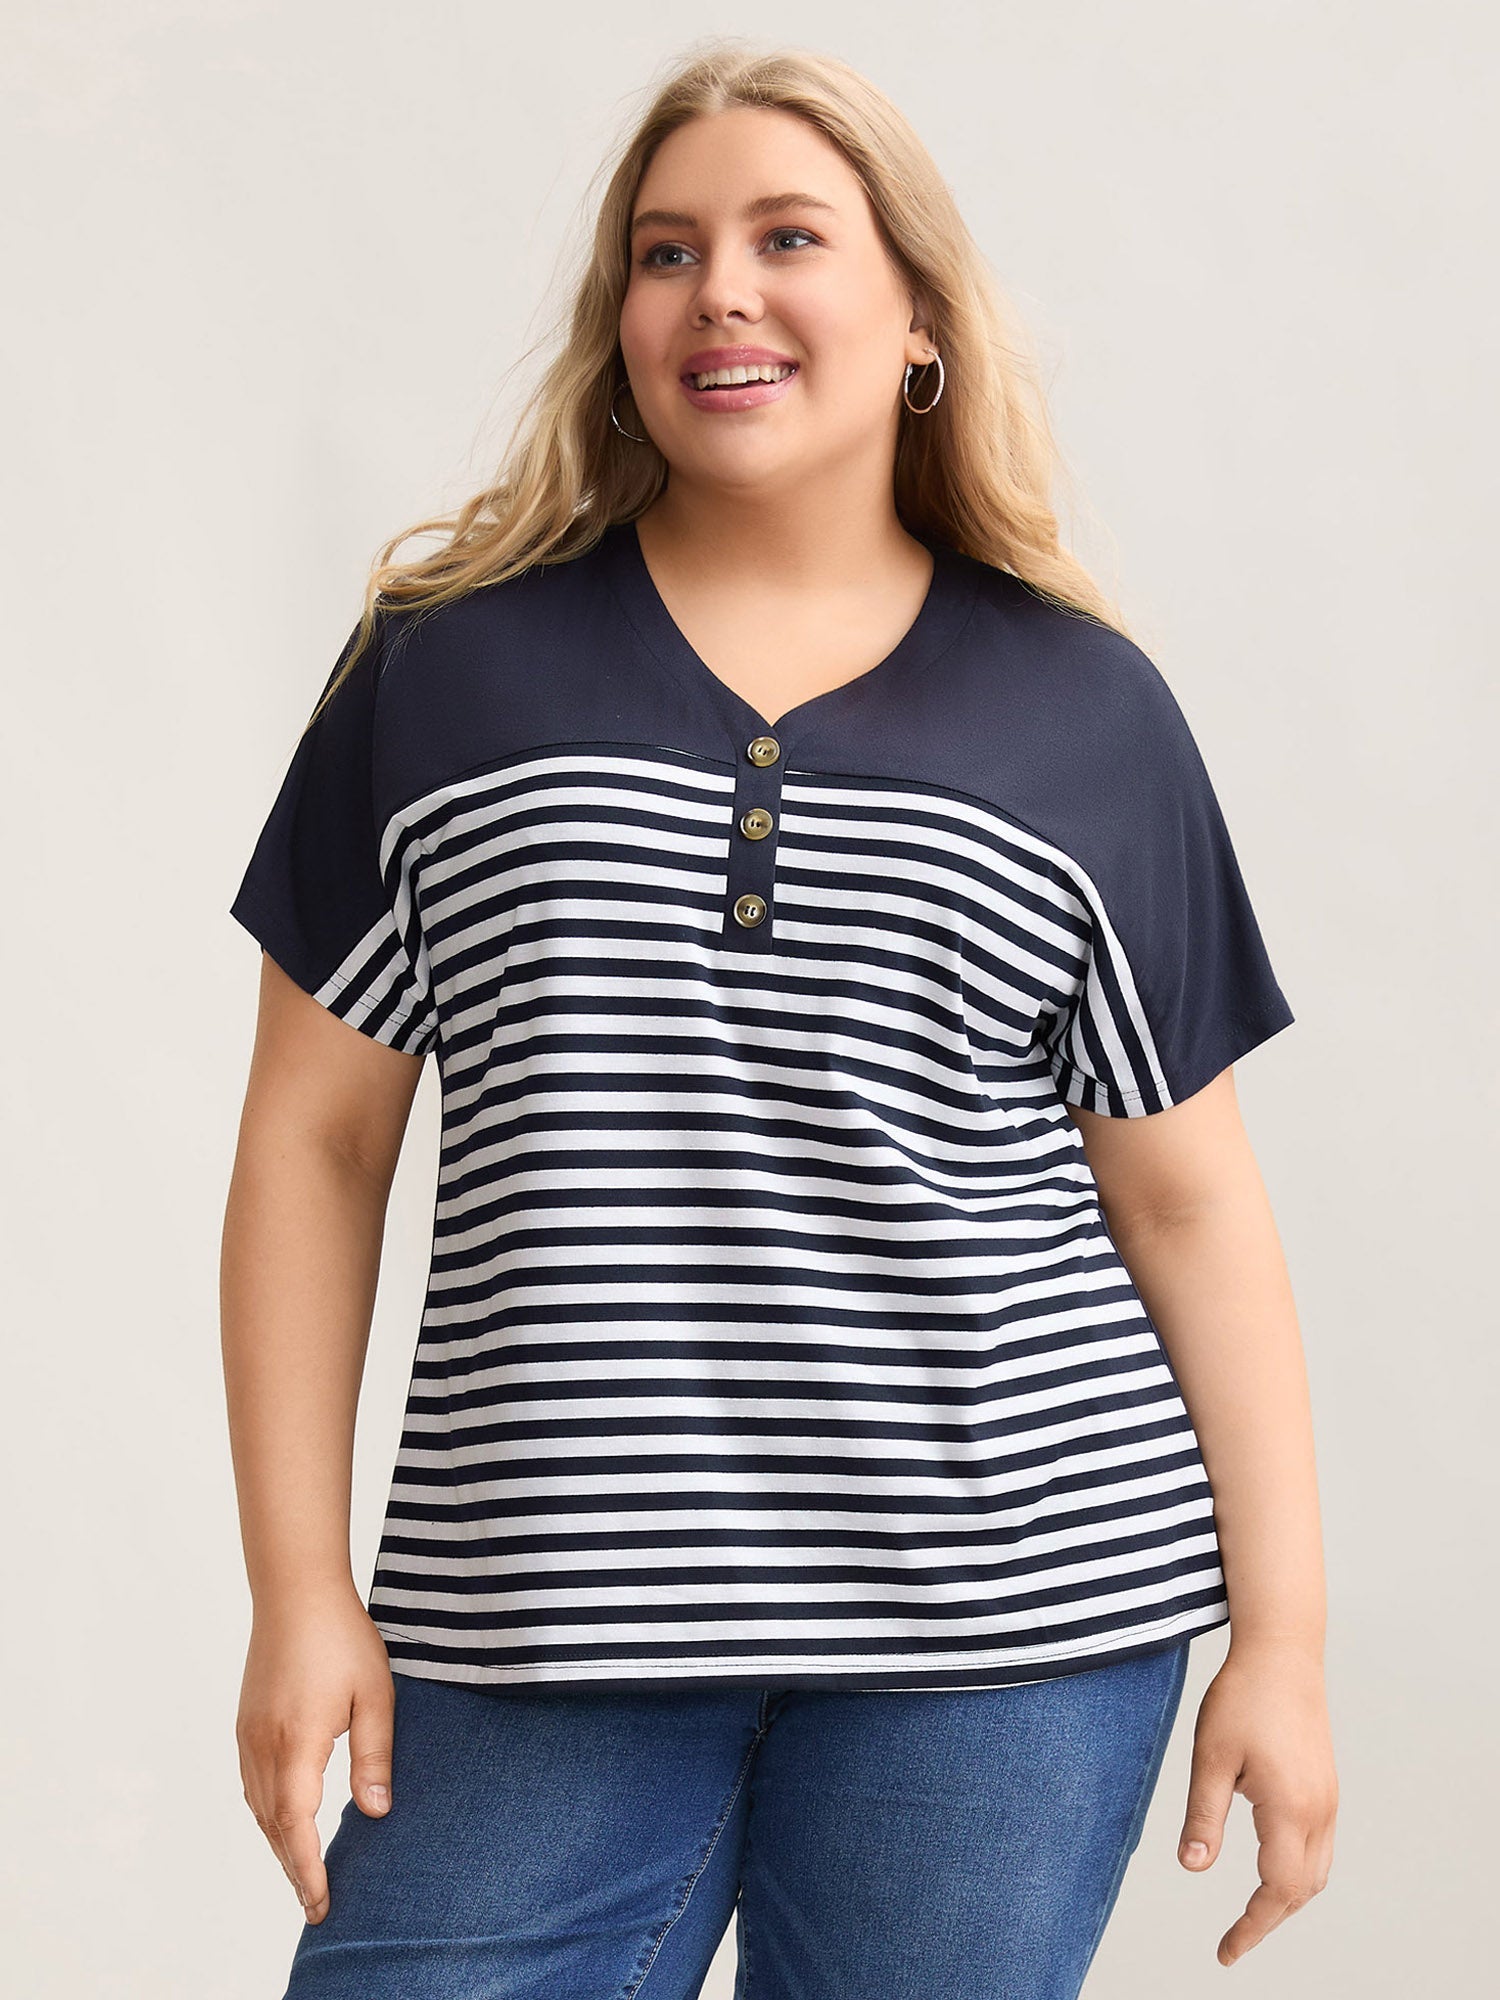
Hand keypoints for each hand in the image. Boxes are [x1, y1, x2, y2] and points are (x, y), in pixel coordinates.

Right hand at [236, 1586, 395, 1924]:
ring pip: (259, 1808)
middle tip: (317, 1904)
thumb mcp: (375, 1695)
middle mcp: (263, 1747)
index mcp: (296, 1744)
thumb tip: (376, 1812)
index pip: (296, 1827)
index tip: (321, 1903)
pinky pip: (253, 1785)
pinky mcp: (246, 1724)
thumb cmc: (341, 1637)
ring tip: (304, 1873)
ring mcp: (249, 1735)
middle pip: (273, 1826)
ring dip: (279, 1844)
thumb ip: (374, 1756)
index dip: (307, 1870)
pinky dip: (269, 1814)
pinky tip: (285, 1821)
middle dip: (293, 1869)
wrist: (296, 1590)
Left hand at [1176, 1639, 1337, 1966]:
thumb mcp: (1210, 1757)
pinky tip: (1273, 1864)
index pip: (1277, 1892)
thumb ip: (1202, 1816)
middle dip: (1269, 1919)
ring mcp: (1328, 1797)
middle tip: (1233, 1939)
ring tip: (1251, 1911)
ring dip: (1287, 1897)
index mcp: (1290, 1810)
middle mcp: (1318, 1811)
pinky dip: (1298, 1870)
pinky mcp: (1326, 1784)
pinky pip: (1320, 1845)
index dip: (1251, 1927)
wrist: (1282, 1652)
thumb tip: (1191, 1868)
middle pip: (1302, 1890)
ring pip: (1317, 1871)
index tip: (1225, 1952)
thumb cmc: (1242, 1698)